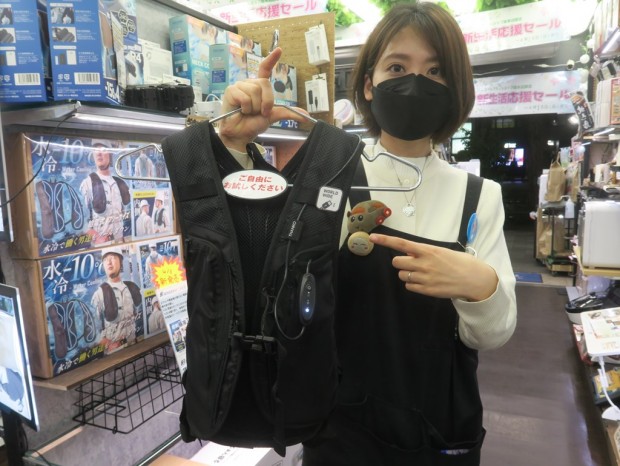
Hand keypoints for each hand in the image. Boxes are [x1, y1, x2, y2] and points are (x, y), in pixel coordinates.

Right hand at [218, 47, 307, 151]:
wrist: (241, 134)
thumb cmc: (254, 124)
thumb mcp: (273, 117)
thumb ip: (288, 113)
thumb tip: (306, 115)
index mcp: (259, 87)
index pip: (265, 69)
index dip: (271, 59)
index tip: (279, 50)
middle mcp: (249, 84)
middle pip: (265, 83)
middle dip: (267, 102)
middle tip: (261, 112)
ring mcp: (239, 86)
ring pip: (255, 91)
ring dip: (256, 107)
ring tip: (249, 112)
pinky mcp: (231, 91)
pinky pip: (245, 97)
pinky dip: (246, 108)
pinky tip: (241, 111)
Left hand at [369, 233, 497, 301]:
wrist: (473, 280)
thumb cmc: (458, 262)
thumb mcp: (441, 251)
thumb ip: (423, 251)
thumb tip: (408, 251)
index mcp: (427, 250)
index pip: (401, 244)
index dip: (385, 241)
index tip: (372, 238)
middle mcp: (423, 263)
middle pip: (396, 262)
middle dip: (401, 262)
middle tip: (412, 263)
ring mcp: (424, 278)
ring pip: (401, 275)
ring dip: (406, 273)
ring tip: (422, 273)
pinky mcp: (426, 290)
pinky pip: (409, 286)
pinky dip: (413, 284)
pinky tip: (425, 282)